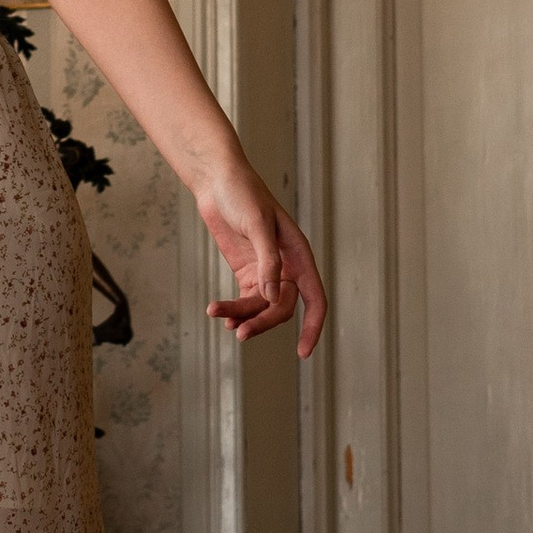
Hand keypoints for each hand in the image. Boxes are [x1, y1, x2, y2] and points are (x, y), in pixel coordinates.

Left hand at [199, 161, 326, 357]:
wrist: (217, 180)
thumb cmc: (243, 194)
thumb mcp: (257, 224)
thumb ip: (267, 262)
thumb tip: (272, 297)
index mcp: (299, 255)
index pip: (315, 298)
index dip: (313, 327)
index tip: (303, 352)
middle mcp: (286, 267)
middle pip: (282, 308)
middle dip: (262, 322)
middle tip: (239, 333)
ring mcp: (265, 271)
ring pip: (261, 307)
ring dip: (243, 316)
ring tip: (221, 319)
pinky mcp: (246, 271)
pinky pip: (245, 299)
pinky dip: (234, 309)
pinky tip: (220, 313)